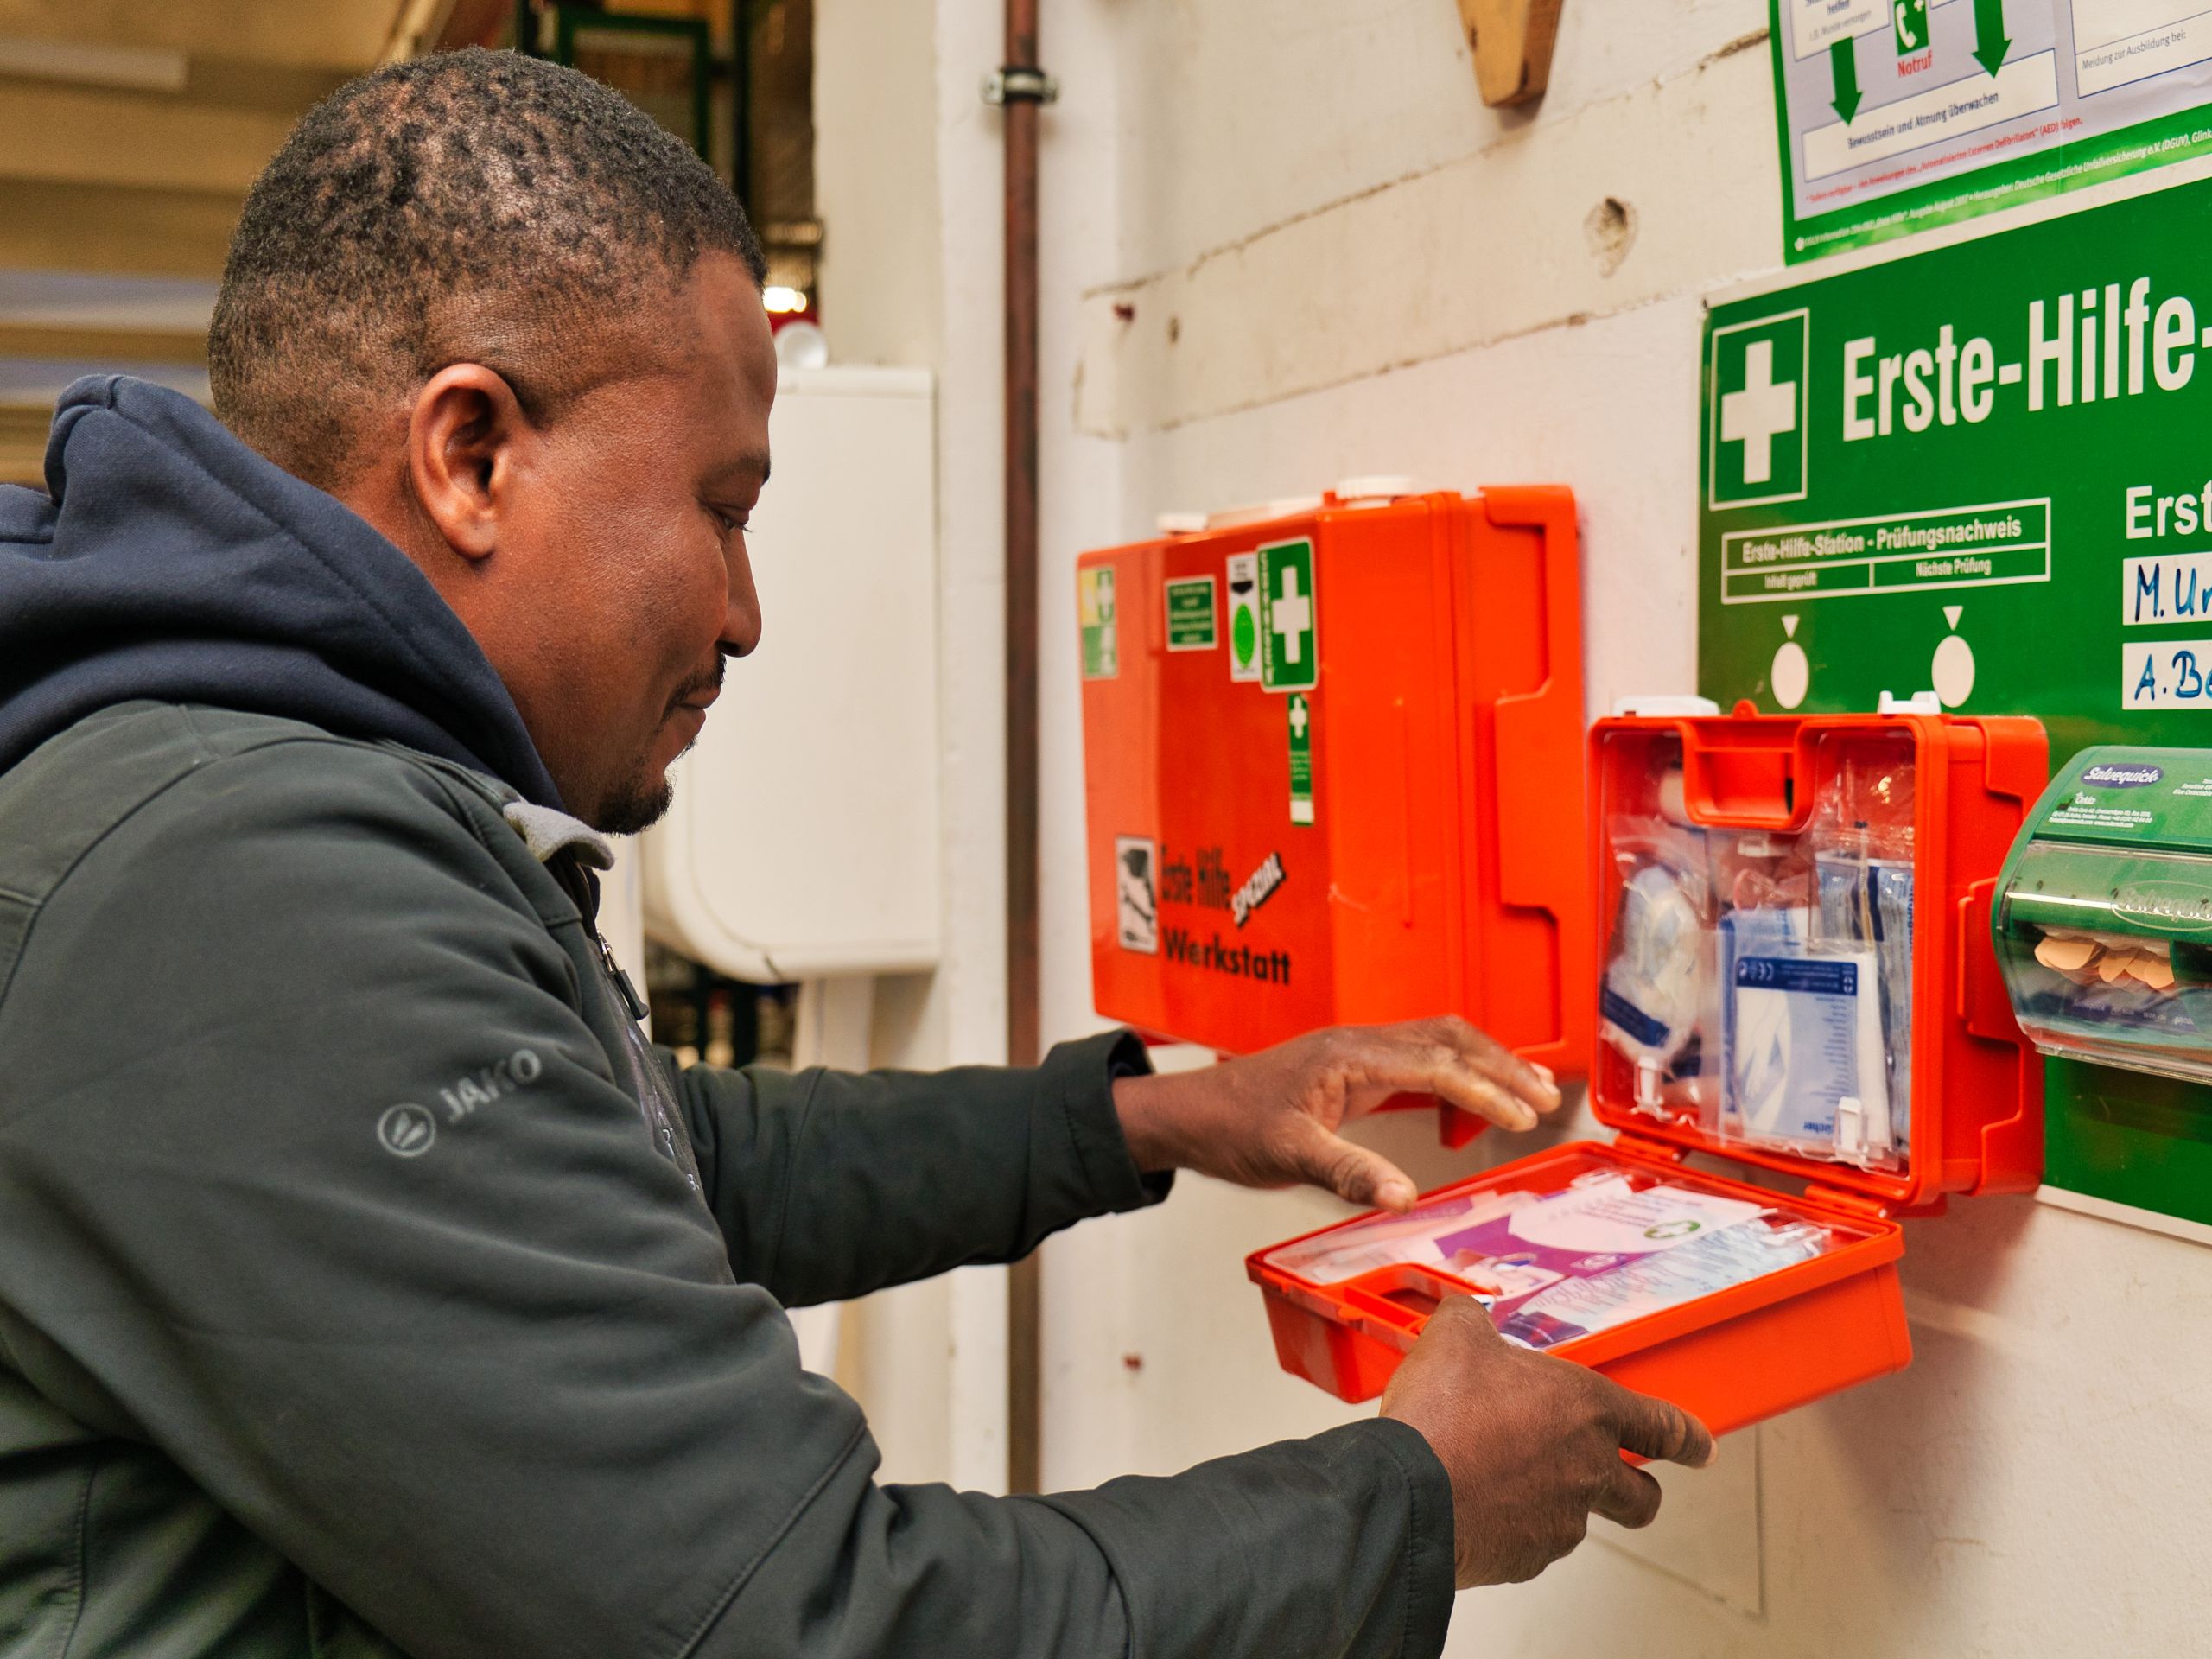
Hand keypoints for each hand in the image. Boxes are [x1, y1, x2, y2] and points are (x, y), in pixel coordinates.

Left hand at [1111, 1016, 1560, 1211]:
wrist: (1189, 1114)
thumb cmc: (1229, 1126)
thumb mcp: (1287, 1155)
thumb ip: (1347, 1171)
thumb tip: (1403, 1196)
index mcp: (1349, 1055)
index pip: (1437, 1064)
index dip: (1486, 1090)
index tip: (1524, 1116)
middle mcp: (1359, 1043)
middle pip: (1450, 1039)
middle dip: (1503, 1065)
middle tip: (1547, 1098)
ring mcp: (1356, 1051)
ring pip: (1439, 1041)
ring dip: (1487, 1063)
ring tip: (1530, 1092)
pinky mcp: (1352, 1067)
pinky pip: (1420, 1056)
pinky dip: (1459, 1072)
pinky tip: (1473, 1098)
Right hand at [1380, 1296, 1713, 1587]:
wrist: (1411, 1490)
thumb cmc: (1444, 1415)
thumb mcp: (1455, 1339)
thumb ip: (1471, 1319)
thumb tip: (1466, 1311)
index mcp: (1586, 1409)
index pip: (1663, 1426)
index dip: (1688, 1437)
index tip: (1701, 1447)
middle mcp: (1588, 1468)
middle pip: (1642, 1495)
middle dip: (1639, 1490)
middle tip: (1623, 1483)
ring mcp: (1562, 1520)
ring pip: (1580, 1519)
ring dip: (1559, 1502)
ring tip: (1507, 1478)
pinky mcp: (1528, 1557)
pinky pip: (1533, 1542)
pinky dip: (1515, 1527)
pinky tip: (1480, 1502)